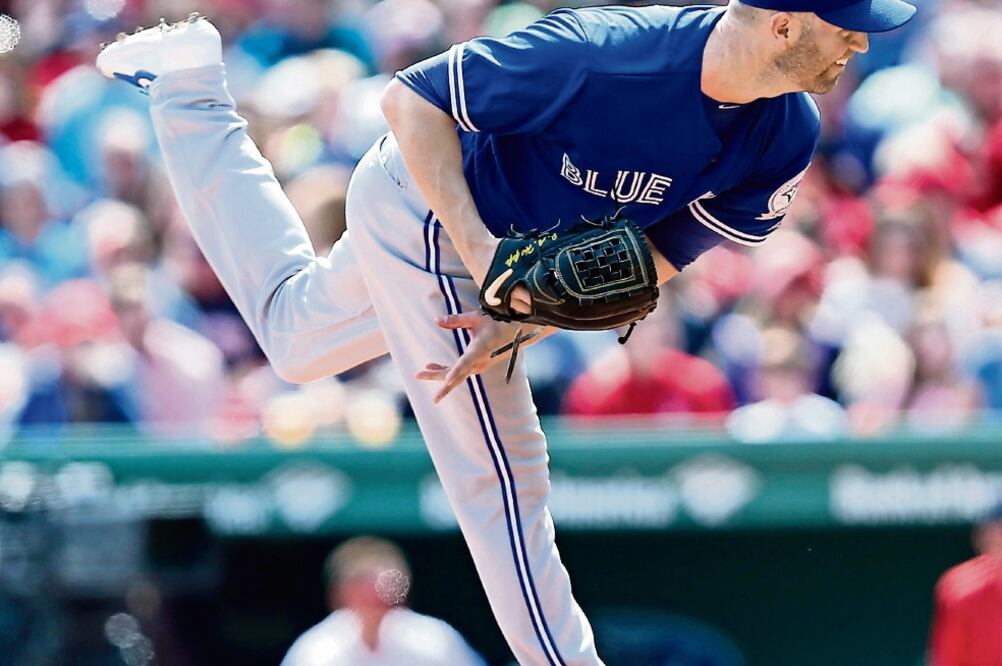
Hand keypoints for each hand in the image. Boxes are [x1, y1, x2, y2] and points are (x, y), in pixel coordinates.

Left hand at [417, 308, 533, 403]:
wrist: (514, 334)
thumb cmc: (495, 323)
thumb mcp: (476, 318)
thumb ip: (456, 320)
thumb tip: (436, 320)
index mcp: (480, 349)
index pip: (466, 362)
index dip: (456, 371)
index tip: (447, 381)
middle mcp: (479, 362)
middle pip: (456, 374)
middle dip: (437, 375)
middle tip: (418, 375)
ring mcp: (478, 366)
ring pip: (456, 375)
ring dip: (438, 374)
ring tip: (420, 373)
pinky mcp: (476, 366)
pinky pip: (459, 372)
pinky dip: (445, 372)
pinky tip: (432, 367)